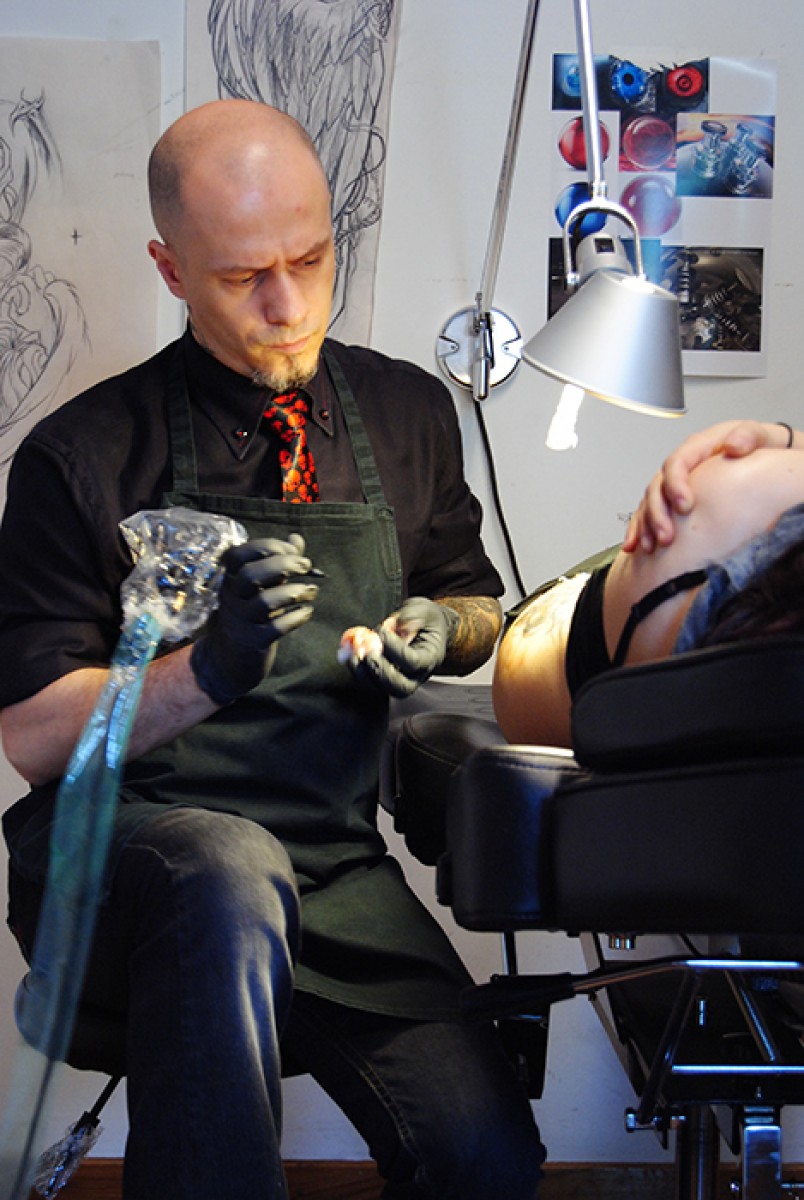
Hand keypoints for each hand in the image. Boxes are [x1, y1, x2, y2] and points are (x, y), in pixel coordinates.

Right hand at [191, 533, 317, 704]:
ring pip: (264, 602)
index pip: (239, 554)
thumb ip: (279, 561)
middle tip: (306, 566)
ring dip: (294, 592)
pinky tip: (307, 612)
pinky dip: (296, 617)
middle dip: (283, 565)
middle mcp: (232, 598)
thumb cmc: (250, 612)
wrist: (230, 657)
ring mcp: (241, 621)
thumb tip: (296, 539)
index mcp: (231, 579)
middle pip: (251, 575)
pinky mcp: (254, 641)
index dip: (267, 546)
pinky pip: (277, 628)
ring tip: (311, 591)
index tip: (292, 550)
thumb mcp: (261, 585)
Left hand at [343, 597, 458, 698]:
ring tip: (355, 656)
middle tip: (368, 654)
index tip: (382, 630)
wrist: (426, 628)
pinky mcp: (386, 678)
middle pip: (400, 687)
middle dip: (380, 672)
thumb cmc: (426, 619)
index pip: (413, 662)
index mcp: (430, 658)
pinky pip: (372, 683)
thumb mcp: (424, 610)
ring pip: (383, 689)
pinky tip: (351, 656)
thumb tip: (400, 625)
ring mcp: (401, 679)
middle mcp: (418, 675)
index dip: (395, 649)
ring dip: (365, 675)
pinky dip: (359, 672)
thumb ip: (413, 615)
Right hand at [623, 420, 793, 553]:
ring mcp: (675, 483)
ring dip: (647, 526)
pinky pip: (649, 513)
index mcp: (698, 448)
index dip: (675, 485)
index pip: (676, 464)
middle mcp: (682, 466)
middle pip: (657, 487)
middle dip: (658, 514)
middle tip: (667, 536)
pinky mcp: (673, 500)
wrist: (761, 454)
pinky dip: (640, 529)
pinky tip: (636, 546)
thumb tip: (734, 445)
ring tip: (651, 546)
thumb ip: (748, 435)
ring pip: (650, 503)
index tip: (685, 506)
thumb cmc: (758, 445)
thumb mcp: (759, 433)